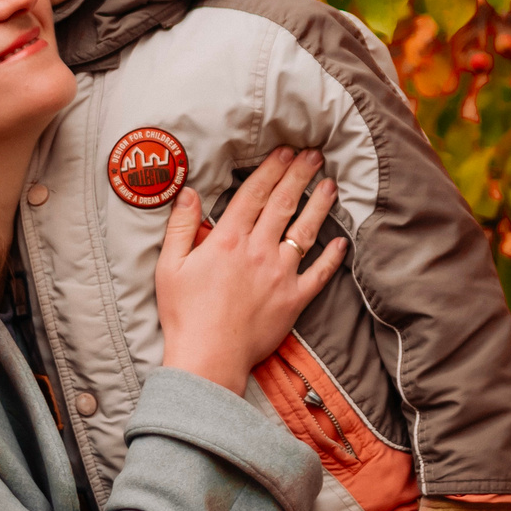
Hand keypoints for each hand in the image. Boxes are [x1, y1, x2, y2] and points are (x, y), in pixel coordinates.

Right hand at [156, 148, 341, 393]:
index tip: (286, 151)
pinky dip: (331, 257)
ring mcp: (280, 274)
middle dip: (300, 175)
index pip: (254, 193)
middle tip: (315, 155)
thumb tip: (188, 192)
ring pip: (305, 231)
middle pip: (283, 204)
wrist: (208, 358)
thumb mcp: (169, 266)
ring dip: (319, 205)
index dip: (272, 169)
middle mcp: (258, 250)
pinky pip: (319, 274)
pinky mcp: (294, 300)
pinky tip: (341, 241)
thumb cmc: (184, 315)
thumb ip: (180, 226)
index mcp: (228, 240)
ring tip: (330, 185)